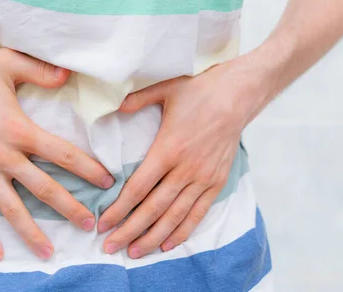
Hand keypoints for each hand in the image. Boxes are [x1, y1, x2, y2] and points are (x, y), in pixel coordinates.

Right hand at [0, 48, 114, 260]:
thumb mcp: (7, 62)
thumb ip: (40, 70)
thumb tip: (69, 74)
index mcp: (19, 130)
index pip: (62, 154)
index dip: (88, 169)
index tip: (106, 182)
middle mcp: (4, 156)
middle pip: (44, 188)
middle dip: (70, 208)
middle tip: (90, 224)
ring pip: (12, 208)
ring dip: (32, 232)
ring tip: (50, 253)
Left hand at [98, 62, 258, 258]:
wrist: (239, 95)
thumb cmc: (200, 91)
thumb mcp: (165, 90)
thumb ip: (137, 100)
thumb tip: (115, 106)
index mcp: (168, 149)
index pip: (138, 188)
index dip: (119, 209)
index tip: (103, 223)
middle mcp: (185, 169)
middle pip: (153, 209)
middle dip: (129, 230)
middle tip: (109, 247)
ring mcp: (203, 178)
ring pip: (174, 216)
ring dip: (152, 237)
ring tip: (134, 252)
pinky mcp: (217, 182)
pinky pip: (198, 213)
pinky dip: (182, 231)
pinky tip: (167, 243)